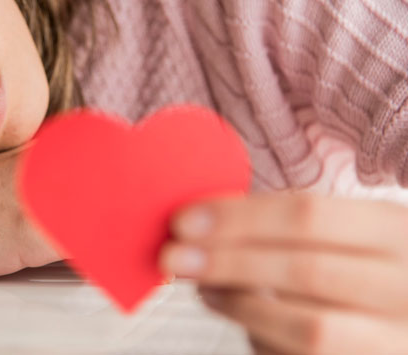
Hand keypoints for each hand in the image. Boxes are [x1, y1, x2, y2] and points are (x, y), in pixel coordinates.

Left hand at [158, 193, 407, 353]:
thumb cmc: (360, 269)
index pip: (308, 214)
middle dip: (227, 262)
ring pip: (308, 328)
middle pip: (303, 270)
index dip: (238, 218)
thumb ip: (288, 225)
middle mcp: (407, 286)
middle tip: (171, 258)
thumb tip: (201, 220)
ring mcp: (397, 341)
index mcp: (394, 230)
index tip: (182, 221)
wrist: (399, 322)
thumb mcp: (345, 234)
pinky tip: (244, 323)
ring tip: (204, 289)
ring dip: (239, 306)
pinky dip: (262, 340)